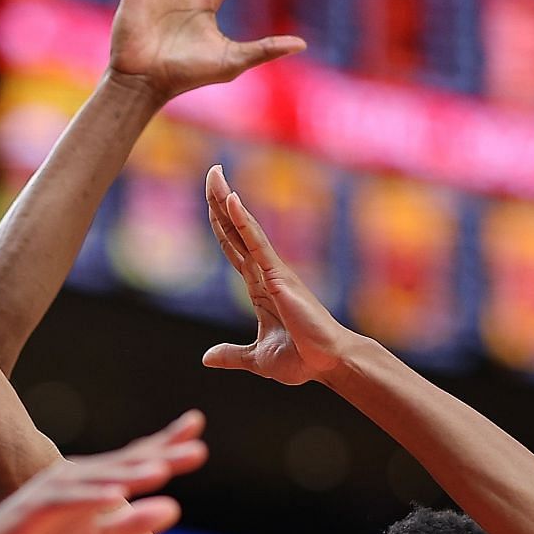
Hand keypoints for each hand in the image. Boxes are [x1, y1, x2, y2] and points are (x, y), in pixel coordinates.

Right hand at [0, 413, 206, 533]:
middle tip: (198, 449)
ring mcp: (55, 490)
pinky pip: (67, 502)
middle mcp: (77, 477)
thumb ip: (134, 525)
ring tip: (163, 470)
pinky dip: (90, 498)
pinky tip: (113, 496)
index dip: (165, 444)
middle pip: (125, 464)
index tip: (197, 426)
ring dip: (131, 474)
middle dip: (161, 456)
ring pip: (100, 479)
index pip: (135, 459)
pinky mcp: (36, 509)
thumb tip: (174, 508)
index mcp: (94, 482)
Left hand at [201, 165, 359, 384]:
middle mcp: (265, 273)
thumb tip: (207, 358)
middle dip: (221, 201)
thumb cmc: (300, 359)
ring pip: (244, 229)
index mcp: (258, 287)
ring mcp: (273, 271)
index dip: (221, 223)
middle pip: (236, 230)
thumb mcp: (256, 358)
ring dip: (227, 201)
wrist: (326, 364)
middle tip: (212, 170)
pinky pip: (257, 244)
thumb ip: (232, 354)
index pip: (234, 247)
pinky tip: (232, 201)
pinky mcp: (279, 277)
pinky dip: (244, 222)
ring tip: (215, 174)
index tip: (210, 198)